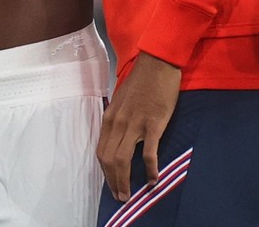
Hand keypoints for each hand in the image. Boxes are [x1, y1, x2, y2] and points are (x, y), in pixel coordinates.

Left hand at [97, 53, 181, 202]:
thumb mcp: (122, 100)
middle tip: (120, 196)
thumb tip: (118, 138)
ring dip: (125, 181)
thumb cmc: (142, 80)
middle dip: (113, 182)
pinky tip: (153, 180)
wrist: (158, 62)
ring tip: (130, 195)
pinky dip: (150, 170)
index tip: (111, 184)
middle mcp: (118, 123)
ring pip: (123, 160)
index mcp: (110, 118)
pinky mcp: (153, 124)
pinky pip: (149, 153)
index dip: (105, 173)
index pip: (101, 152)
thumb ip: (118, 119)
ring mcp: (135, 124)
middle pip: (109, 160)